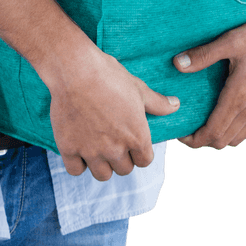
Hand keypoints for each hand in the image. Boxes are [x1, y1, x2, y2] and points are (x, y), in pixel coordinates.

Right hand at [48, 50, 179, 181]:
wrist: (76, 70)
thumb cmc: (110, 76)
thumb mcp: (138, 88)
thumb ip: (158, 103)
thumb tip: (176, 105)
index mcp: (137, 136)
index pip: (144, 161)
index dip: (140, 152)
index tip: (132, 143)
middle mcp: (116, 149)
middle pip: (124, 170)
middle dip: (122, 159)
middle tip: (114, 142)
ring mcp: (91, 151)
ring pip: (102, 175)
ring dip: (102, 165)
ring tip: (98, 149)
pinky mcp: (69, 148)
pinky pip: (76, 170)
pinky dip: (78, 163)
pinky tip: (79, 149)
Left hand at [173, 16, 245, 149]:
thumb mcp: (231, 41)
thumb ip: (203, 55)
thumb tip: (177, 64)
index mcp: (239, 97)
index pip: (213, 132)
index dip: (195, 139)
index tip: (182, 135)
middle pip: (224, 140)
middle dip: (205, 140)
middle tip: (191, 129)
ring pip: (239, 138)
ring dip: (222, 136)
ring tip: (209, 124)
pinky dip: (239, 131)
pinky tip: (232, 117)